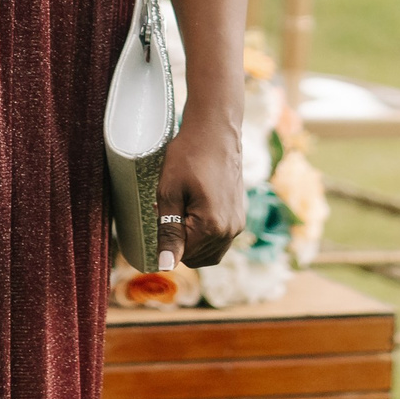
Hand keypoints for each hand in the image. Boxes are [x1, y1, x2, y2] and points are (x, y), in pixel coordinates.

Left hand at [154, 115, 244, 271]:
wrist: (215, 132)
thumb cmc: (188, 156)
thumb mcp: (169, 193)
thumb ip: (168, 232)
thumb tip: (166, 266)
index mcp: (212, 227)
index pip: (182, 256)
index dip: (166, 240)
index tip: (160, 214)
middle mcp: (230, 231)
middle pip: (197, 258)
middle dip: (181, 243)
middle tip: (170, 211)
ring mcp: (237, 224)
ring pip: (210, 252)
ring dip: (193, 242)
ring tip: (181, 211)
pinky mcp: (239, 216)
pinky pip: (220, 239)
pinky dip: (205, 235)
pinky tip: (194, 211)